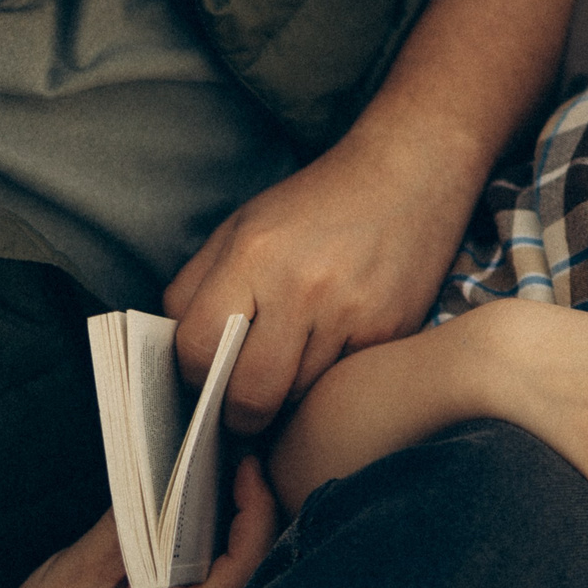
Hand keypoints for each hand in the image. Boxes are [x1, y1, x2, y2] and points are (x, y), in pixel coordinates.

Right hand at [0, 457, 280, 587]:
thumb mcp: (78, 573)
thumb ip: (128, 528)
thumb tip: (168, 480)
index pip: (242, 564)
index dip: (254, 509)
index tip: (246, 464)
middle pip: (249, 570)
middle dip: (250, 513)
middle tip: (237, 461)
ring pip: (230, 579)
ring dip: (231, 531)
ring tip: (222, 480)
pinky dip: (208, 552)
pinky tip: (196, 522)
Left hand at [167, 116, 482, 433]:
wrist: (409, 174)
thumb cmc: (317, 203)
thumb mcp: (241, 226)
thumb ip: (197, 287)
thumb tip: (178, 354)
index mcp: (253, 255)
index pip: (199, 349)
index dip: (193, 374)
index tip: (204, 377)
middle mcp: (302, 287)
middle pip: (251, 393)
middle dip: (239, 413)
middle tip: (241, 406)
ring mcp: (352, 313)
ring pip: (299, 396)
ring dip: (288, 393)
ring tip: (292, 363)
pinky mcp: (391, 331)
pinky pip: (343, 382)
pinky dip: (331, 377)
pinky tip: (333, 347)